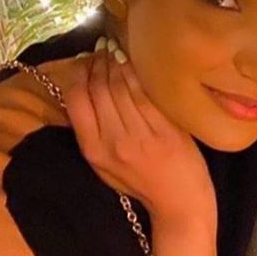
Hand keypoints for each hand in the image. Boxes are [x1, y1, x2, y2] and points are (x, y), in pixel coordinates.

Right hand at [46, 40, 217, 255]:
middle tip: (102, 50)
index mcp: (94, 150)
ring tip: (116, 52)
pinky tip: (137, 64)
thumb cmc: (143, 184)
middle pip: (99, 89)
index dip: (80, 75)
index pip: (76, 100)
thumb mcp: (105, 166)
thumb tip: (84, 93)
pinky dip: (140, 75)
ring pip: (122, 88)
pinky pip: (148, 95)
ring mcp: (142, 137)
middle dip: (98, 64)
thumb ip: (93, 134)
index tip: (86, 62)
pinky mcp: (167, 132)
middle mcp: (114, 142)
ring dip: (117, 64)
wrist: (179, 204)